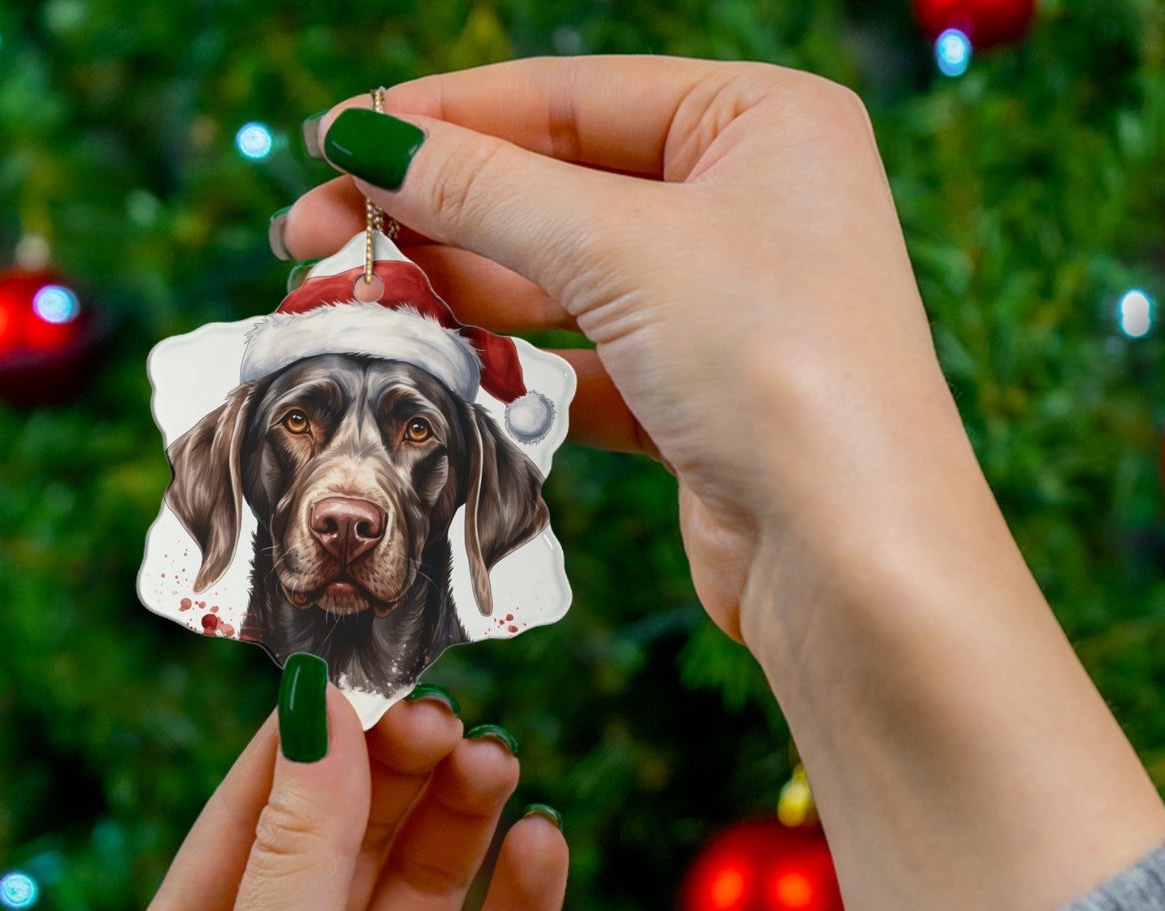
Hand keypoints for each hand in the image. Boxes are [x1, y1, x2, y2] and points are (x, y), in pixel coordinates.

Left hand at [111, 691, 566, 910]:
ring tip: (500, 762)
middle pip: (351, 838)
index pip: (255, 812)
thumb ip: (296, 853)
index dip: (311, 739)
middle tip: (449, 717)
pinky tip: (544, 843)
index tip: (368, 668)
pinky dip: (523, 902)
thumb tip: (315, 709)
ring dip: (463, 820)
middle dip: (398, 773)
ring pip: (428, 886)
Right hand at [281, 57, 972, 646]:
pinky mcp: (700, 402)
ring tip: (362, 306)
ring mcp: (725, 308)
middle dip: (435, 215)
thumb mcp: (622, 249)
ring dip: (463, 296)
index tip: (332, 143)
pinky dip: (519, 371)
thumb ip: (487, 190)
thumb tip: (367, 140)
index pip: (568, 98)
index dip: (440, 119)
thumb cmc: (775, 366)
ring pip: (563, 283)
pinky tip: (447, 374)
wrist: (852, 557)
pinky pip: (586, 365)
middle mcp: (750, 205)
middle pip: (556, 190)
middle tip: (312, 241)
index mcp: (761, 122)